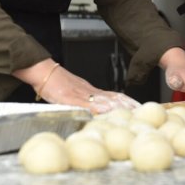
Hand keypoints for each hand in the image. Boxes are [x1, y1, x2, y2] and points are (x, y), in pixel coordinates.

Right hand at [15, 60, 138, 113]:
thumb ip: (83, 103)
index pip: (114, 96)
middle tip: (141, 112)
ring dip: (117, 106)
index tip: (139, 108)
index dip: (127, 102)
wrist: (43, 71)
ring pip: (102, 99)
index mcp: (91, 91)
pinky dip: (95, 107)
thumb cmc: (54, 84)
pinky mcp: (70, 97)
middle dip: (128, 105)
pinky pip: (85, 103)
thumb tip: (95, 112)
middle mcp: (89, 91)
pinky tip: (104, 110)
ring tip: (130, 112)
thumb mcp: (73, 95)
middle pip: (113, 98)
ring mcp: (80, 94)